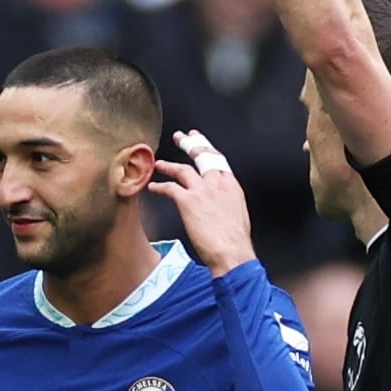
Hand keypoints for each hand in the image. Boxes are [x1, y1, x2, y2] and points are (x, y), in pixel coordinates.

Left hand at [148, 128, 256, 273]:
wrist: (232, 254)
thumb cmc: (236, 242)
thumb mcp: (237, 215)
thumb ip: (226, 202)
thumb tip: (218, 203)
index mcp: (231, 186)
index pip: (218, 159)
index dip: (207, 147)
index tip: (200, 140)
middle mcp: (217, 183)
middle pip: (202, 155)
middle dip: (190, 143)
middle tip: (181, 137)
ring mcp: (202, 190)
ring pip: (182, 168)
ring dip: (169, 165)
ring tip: (160, 163)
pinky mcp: (188, 201)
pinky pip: (169, 188)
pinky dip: (159, 187)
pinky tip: (153, 187)